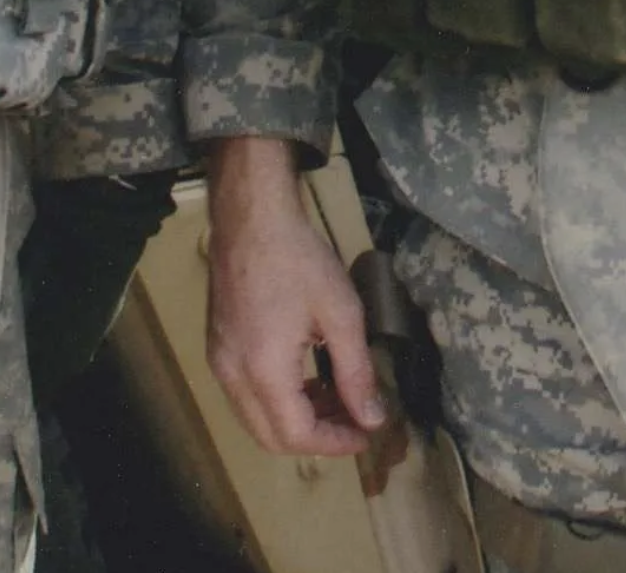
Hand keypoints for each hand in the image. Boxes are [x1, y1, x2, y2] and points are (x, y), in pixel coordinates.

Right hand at [206, 137, 387, 457]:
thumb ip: (357, 371)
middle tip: (354, 419)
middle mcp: (232, 377)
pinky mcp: (217, 348)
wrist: (252, 218)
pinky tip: (307, 375)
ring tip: (337, 397)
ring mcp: (219, 363)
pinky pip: (246, 394)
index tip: (366, 433)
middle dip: (316, 437)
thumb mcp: (341, 313)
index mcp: (263, 373)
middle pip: (271, 436)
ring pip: (255, 418)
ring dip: (296, 418)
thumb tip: (373, 417)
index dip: (334, 443)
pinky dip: (277, 399)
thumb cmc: (300, 259)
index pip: (297, 435)